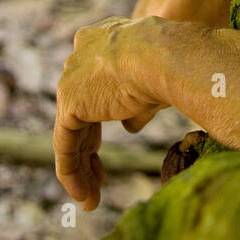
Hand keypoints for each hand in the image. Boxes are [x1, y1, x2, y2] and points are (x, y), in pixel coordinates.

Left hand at [53, 16, 167, 210]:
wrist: (164, 56)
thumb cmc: (173, 65)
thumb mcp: (155, 84)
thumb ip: (136, 104)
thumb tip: (130, 125)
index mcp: (103, 41)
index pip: (94, 85)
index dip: (99, 117)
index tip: (106, 143)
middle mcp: (81, 56)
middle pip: (80, 111)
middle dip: (89, 148)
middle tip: (99, 177)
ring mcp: (71, 79)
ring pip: (72, 132)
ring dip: (82, 168)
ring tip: (92, 198)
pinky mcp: (69, 104)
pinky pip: (66, 146)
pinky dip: (73, 172)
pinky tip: (84, 195)